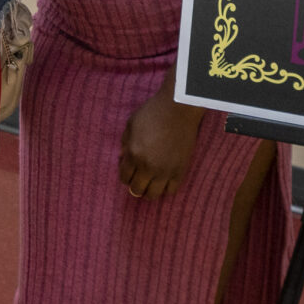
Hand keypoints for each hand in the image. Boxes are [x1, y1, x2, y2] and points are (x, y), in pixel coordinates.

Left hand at [118, 79, 205, 200]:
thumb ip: (125, 143)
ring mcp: (165, 171)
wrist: (178, 109)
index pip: (124, 178)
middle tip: (139, 179)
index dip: (125, 176)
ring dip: (149, 191)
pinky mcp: (180, 171)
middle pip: (137, 189)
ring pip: (153, 195)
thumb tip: (123, 158)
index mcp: (133, 154)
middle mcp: (148, 166)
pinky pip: (171, 190)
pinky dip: (165, 188)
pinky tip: (164, 180)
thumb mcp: (131, 125)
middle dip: (135, 186)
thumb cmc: (152, 113)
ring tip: (150, 183)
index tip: (129, 172)